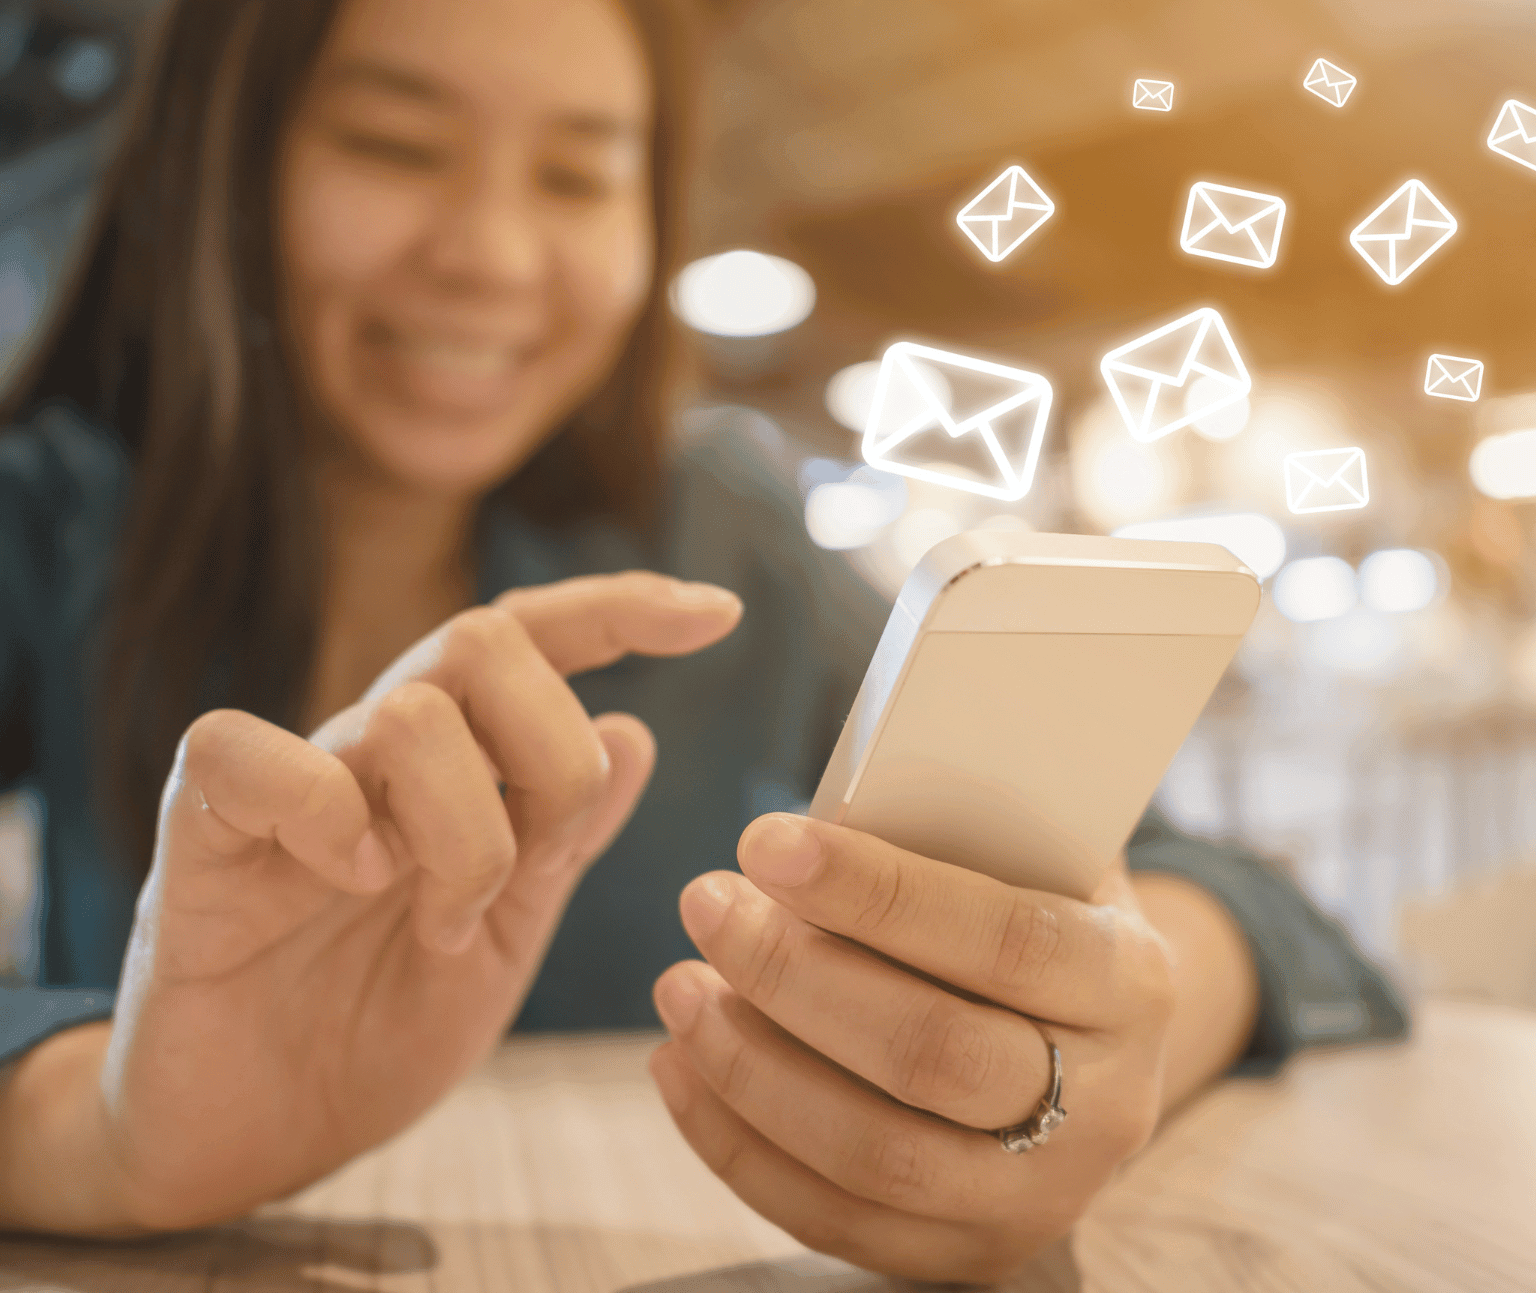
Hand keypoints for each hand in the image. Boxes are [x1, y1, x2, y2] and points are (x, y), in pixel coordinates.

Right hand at [13, 573, 739, 1233]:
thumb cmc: (376, 1024)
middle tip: (542, 863)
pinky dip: (325, 812)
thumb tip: (637, 730)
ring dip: (464, 832)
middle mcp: (375, 748)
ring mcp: (290, 782)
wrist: (255, 1136)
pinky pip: (243, 754)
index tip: (720, 613)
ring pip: (406, 712)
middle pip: (484, 640)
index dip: (623, 609)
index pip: (535, 640)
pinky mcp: (200, 834)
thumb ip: (564, 838)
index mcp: (454, 763)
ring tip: (450, 925)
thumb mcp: (506, 933)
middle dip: (555, 752)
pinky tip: (356, 881)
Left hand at [649, 815, 1176, 1283]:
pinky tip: (681, 1066)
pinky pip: (834, 1219)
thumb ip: (949, 831)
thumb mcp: (1028, 853)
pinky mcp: (971, 1254)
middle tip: (707, 904)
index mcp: (1128, 979)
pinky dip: (737, 1145)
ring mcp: (1042, 1196)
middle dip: (792, 975)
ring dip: (750, 1067)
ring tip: (681, 985)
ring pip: (875, 1154)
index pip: (1004, 939)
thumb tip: (809, 824)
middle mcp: (1105, 1103)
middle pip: (931, 1056)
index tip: (766, 843)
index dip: (876, 892)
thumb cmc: (1031, 910)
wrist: (1089, 1039)